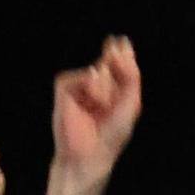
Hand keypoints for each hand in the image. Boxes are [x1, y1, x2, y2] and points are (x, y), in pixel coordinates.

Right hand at [53, 35, 144, 178]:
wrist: (91, 153)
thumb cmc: (111, 134)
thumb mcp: (130, 103)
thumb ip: (130, 75)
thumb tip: (117, 50)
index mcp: (111, 90)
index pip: (116, 64)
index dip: (121, 52)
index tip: (123, 41)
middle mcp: (94, 87)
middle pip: (108, 62)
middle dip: (115, 64)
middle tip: (123, 73)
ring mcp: (78, 88)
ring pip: (96, 70)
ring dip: (105, 87)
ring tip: (102, 106)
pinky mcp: (64, 90)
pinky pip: (81, 76)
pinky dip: (89, 86)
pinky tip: (92, 102)